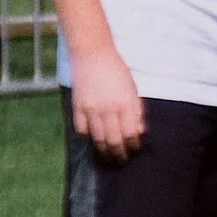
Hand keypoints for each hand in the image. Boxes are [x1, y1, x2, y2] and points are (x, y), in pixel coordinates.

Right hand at [72, 47, 146, 163]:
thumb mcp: (133, 90)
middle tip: (122, 161)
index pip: (130, 134)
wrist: (93, 55)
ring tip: (108, 157)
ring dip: (104, 151)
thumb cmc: (118, 71)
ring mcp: (91, 109)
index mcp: (125, 104)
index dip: (133, 145)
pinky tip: (93, 141)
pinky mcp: (77, 107)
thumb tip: (139, 132)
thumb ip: (137, 111)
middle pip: (114, 141)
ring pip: (97, 139)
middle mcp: (108, 109)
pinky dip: (87, 137)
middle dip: (119, 154)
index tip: (135, 149)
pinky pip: (81, 130)